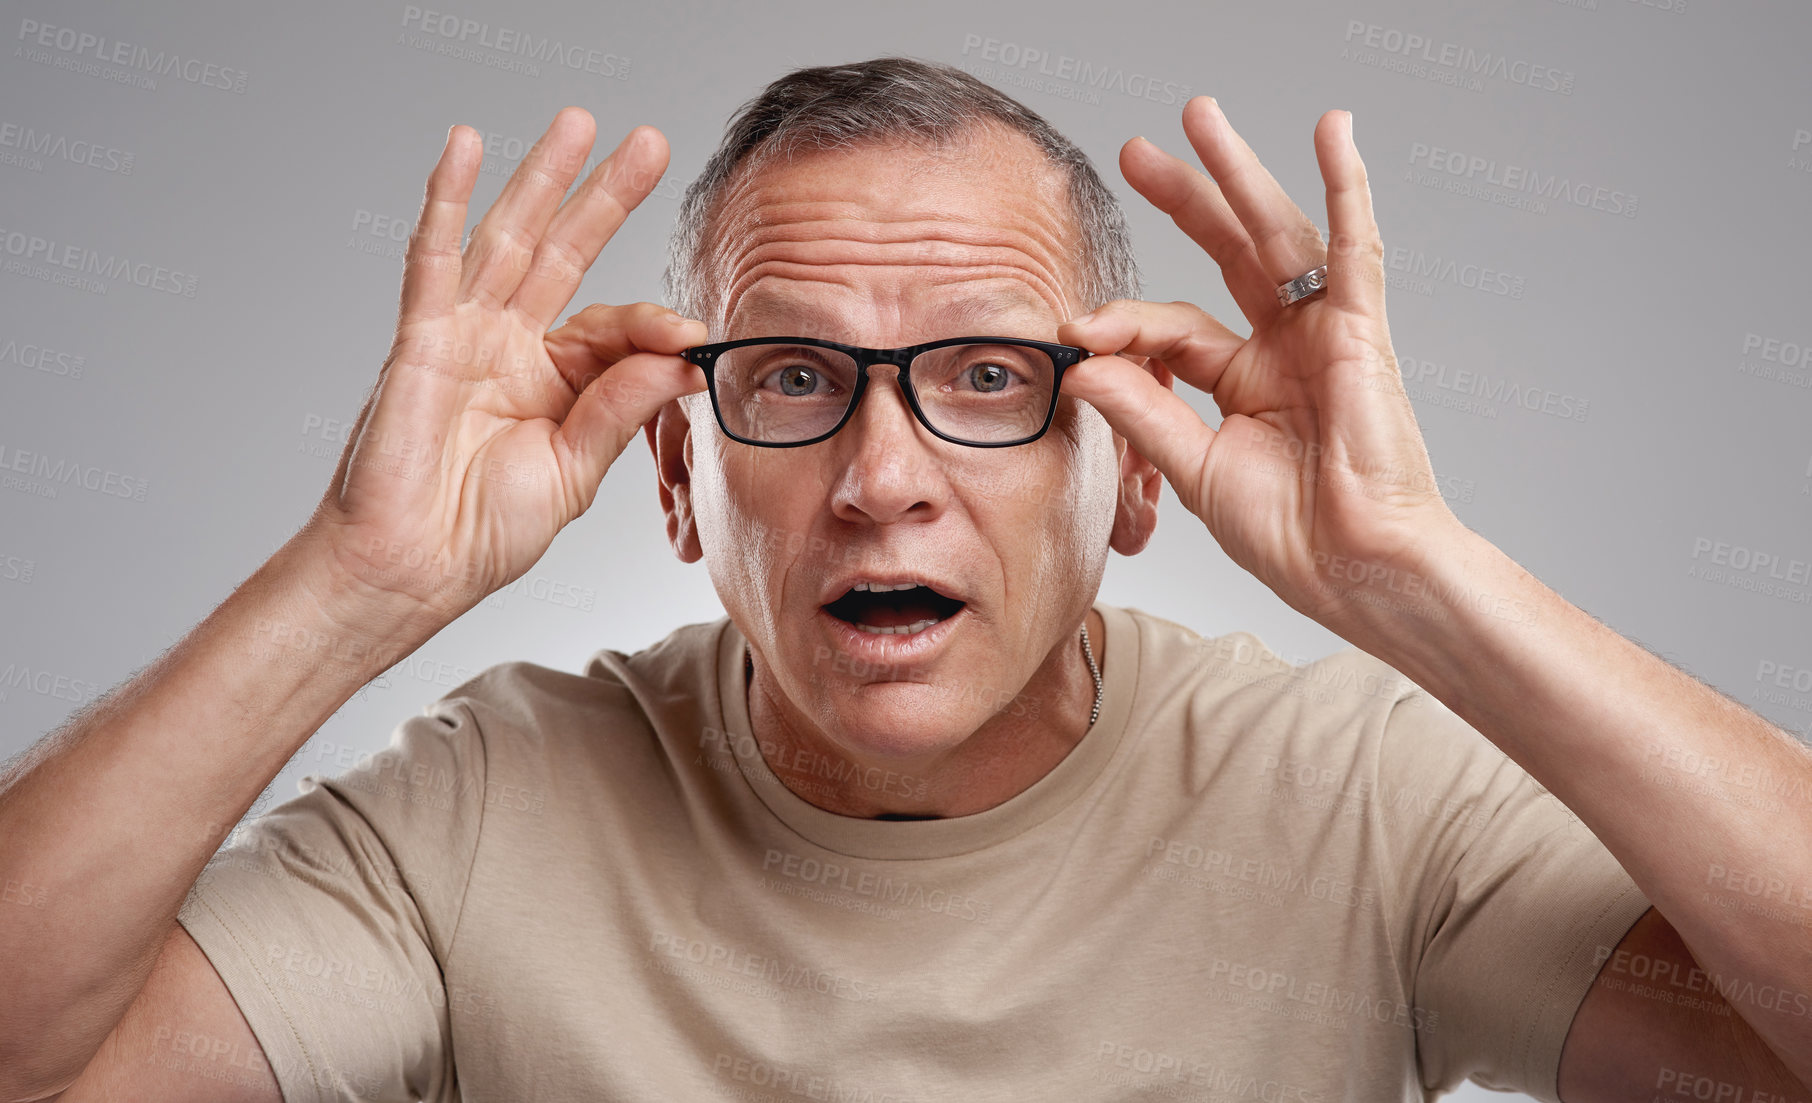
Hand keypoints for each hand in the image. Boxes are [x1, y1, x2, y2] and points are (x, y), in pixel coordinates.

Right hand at [295, 107, 706, 634]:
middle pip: (563, 252)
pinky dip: (445, 201)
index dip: (653, 324)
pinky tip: (463, 148)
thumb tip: (682, 357)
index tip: (695, 338)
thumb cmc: (481, 531)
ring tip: (577, 123)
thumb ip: (621, 407)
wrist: (414, 570)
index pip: (612, 326)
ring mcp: (463, 335)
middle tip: (647, 142)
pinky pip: (433, 260)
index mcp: (551, 380)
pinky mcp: (421, 340)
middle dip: (604, 196)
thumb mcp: (574, 469)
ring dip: (541, 178)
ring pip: (508, 239)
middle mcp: (508, 346)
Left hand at [1058, 96, 1462, 632]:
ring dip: (1240, 175)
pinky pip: (1355, 248)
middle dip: (1184, 198)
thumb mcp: (1196, 467)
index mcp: (1246, 381)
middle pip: (1228, 253)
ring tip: (1202, 119)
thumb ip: (1144, 410)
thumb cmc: (1295, 535)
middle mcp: (1285, 347)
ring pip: (1277, 235)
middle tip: (1137, 151)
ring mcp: (1324, 334)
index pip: (1174, 327)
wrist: (1358, 569)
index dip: (1122, 323)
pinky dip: (1346, 188)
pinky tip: (1333, 133)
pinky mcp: (1361, 332)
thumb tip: (1083, 362)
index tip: (1073, 329)